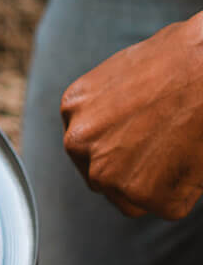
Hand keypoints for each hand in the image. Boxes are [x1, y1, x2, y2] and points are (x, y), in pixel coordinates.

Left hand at [61, 14, 202, 218]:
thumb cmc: (182, 59)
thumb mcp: (124, 73)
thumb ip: (110, 104)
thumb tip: (124, 122)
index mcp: (73, 107)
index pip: (86, 146)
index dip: (118, 150)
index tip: (141, 146)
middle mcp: (79, 142)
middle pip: (101, 176)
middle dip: (131, 172)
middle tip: (166, 153)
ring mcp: (107, 173)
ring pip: (132, 198)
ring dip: (157, 185)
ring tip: (184, 150)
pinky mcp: (144, 195)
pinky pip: (168, 205)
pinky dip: (186, 192)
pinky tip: (196, 159)